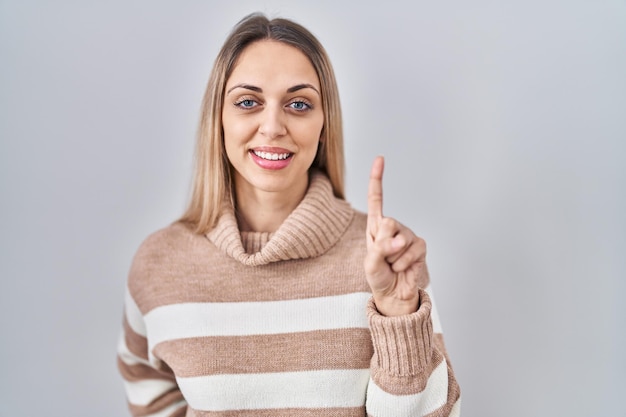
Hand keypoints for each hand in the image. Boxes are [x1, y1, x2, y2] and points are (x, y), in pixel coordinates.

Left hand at [364, 156, 426, 315]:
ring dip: (394, 258)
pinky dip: (405, 263)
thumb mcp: (371, 262)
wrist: (393, 294)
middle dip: (383, 245)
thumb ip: (380, 248)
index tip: (380, 158)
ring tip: (393, 265)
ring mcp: (408, 235)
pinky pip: (412, 250)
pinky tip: (403, 268)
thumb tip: (398, 240)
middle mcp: (392, 226)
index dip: (377, 178)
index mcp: (376, 226)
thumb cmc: (379, 276)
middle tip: (384, 259)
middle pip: (387, 223)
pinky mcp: (420, 246)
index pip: (376, 198)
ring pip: (399, 240)